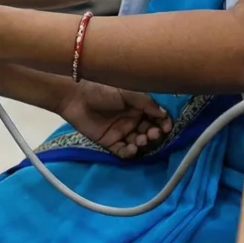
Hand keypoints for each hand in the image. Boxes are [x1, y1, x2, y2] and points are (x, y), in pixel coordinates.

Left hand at [57, 81, 171, 158]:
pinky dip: (130, 152)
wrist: (76, 97)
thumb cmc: (102, 90)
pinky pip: (123, 151)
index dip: (164, 123)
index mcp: (137, 106)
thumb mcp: (127, 92)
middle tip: (153, 134)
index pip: (156, 116)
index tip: (167, 127)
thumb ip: (146, 103)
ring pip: (138, 142)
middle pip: (149, 130)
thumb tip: (164, 114)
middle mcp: (131, 119)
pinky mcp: (109, 142)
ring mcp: (121, 132)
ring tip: (140, 139)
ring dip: (143, 143)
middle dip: (154, 134)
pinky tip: (132, 148)